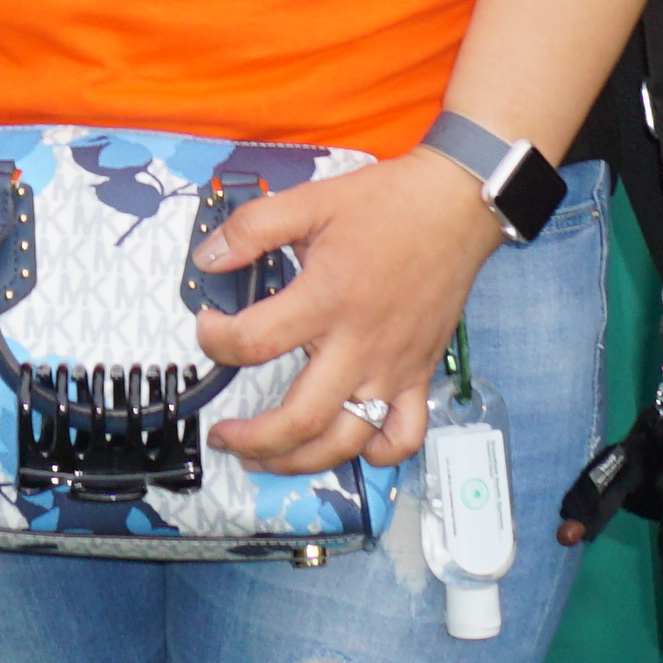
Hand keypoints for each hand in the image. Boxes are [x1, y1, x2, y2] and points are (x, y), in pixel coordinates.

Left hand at [198, 149, 502, 473]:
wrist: (455, 207)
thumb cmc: (387, 204)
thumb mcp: (310, 201)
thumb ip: (253, 228)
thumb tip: (208, 258)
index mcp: (326, 299)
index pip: (254, 342)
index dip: (215, 341)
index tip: (208, 328)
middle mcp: (359, 345)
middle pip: (299, 419)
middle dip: (252, 439)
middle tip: (223, 435)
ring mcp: (392, 367)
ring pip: (346, 441)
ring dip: (300, 462)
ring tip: (267, 459)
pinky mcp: (419, 375)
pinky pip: (403, 435)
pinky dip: (377, 453)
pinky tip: (351, 445)